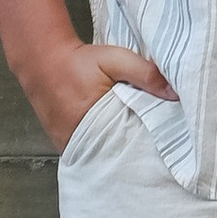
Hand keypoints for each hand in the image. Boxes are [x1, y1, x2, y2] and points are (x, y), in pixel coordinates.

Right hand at [26, 34, 176, 152]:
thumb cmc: (78, 62)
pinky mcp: (65, 143)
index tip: (165, 148)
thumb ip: (144, 74)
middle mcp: (80, 143)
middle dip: (135, 154)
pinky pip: (90, 151)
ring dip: (119, 150)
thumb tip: (174, 94)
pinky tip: (117, 138)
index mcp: (94, 128)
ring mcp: (70, 146)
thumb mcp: (115, 60)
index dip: (147, 149)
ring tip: (139, 146)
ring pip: (103, 156)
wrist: (42, 60)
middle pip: (116, 157)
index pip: (128, 150)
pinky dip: (104, 146)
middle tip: (157, 149)